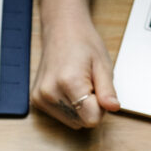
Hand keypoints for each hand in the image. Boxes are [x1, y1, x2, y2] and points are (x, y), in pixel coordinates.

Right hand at [32, 0, 119, 129]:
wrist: (61, 29)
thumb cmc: (83, 42)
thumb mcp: (103, 64)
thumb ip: (108, 90)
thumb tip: (113, 108)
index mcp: (69, 82)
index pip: (92, 119)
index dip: (101, 108)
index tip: (98, 90)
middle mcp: (50, 92)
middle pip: (81, 122)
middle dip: (90, 107)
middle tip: (88, 84)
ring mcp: (41, 97)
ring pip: (72, 122)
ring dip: (80, 108)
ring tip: (78, 85)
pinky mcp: (36, 100)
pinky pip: (61, 116)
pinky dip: (69, 107)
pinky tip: (67, 88)